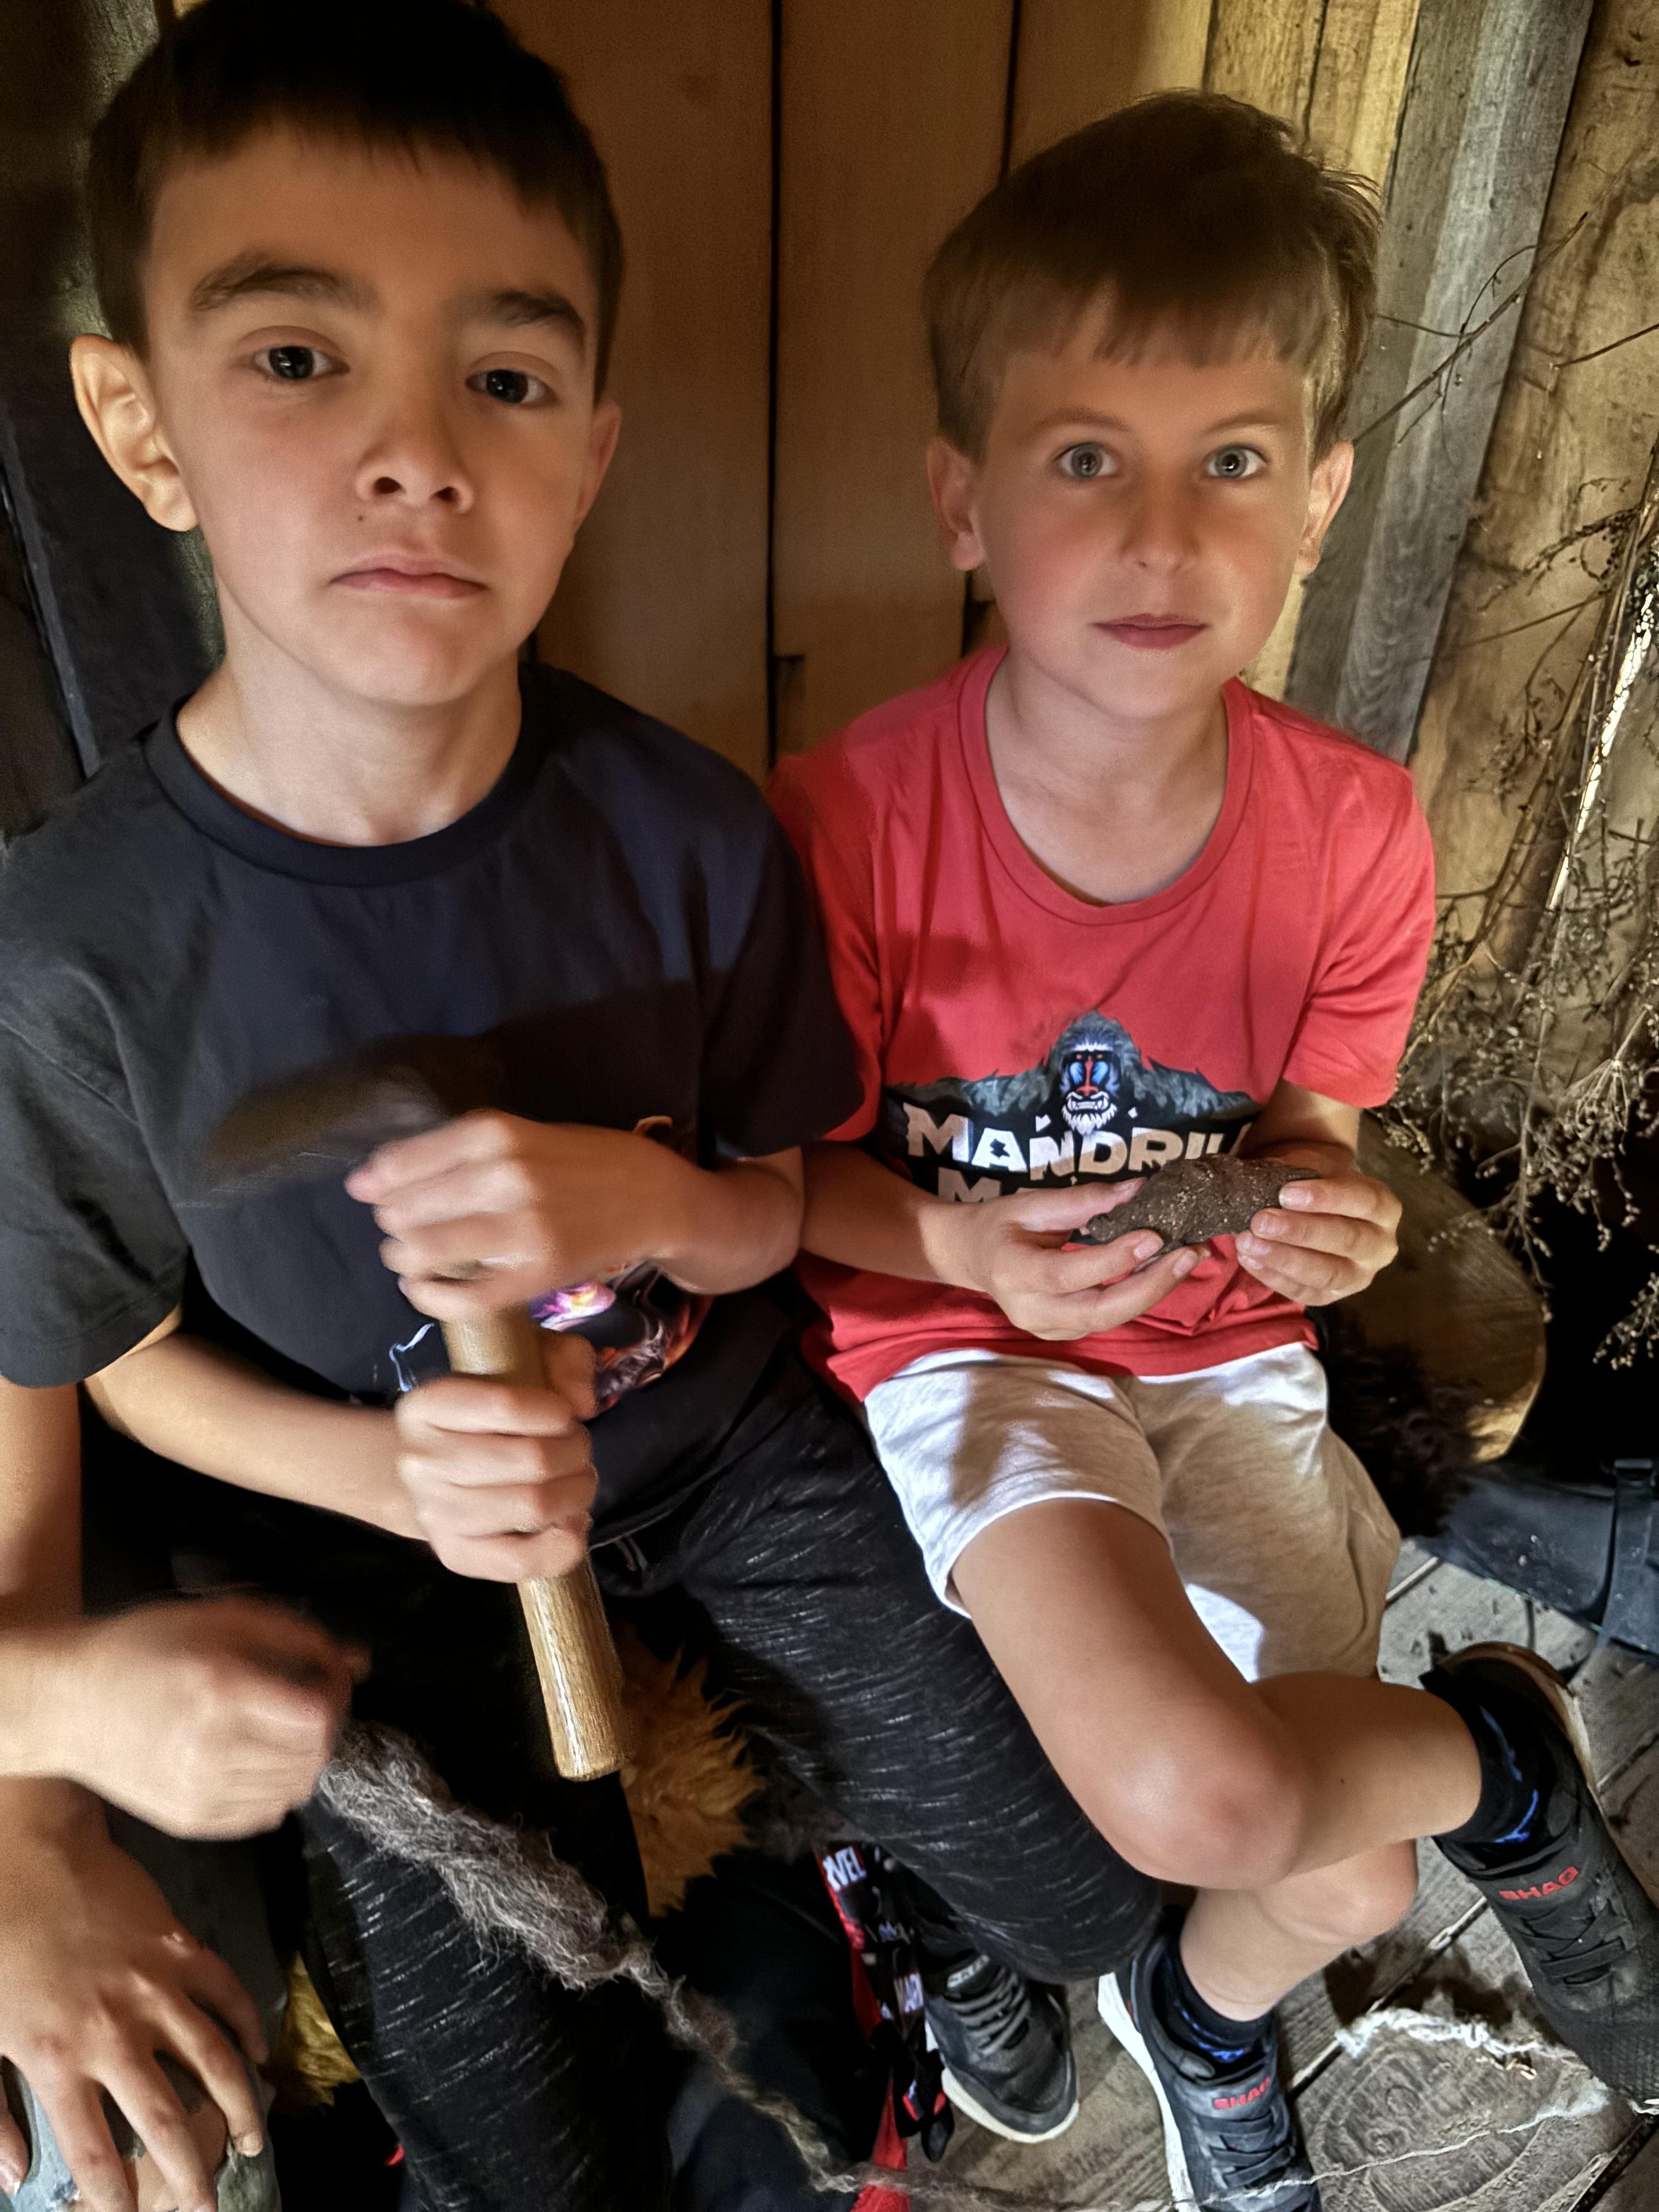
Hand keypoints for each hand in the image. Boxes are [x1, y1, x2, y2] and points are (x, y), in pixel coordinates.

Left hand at [0, 1792, 266, 2211]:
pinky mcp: (181, 1947)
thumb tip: (13, 2178)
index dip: (118, 2200)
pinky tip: (258, 2053)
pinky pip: (228, 1994)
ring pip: (215, 2061)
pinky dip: (249, 2026)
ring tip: (251, 2139)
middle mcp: (113, 2032)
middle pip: (166, 2121)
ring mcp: (155, 1987)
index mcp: (57, 2060)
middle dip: (192, 2173)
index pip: (96, 2153)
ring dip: (240, 2106)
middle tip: (210, 2205)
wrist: (32, 1857)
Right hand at [53, 1599, 358, 1839]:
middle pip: (313, 1755)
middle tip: (307, 1701)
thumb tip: (357, 1660)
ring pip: (295, 1790)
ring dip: (304, 1758)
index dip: (335, 1694)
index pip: (318, 1716)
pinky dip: (277, 1789)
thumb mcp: (221, 1617)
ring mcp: (198, 1792)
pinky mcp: (189, 1820)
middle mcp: (212, 1748)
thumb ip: (296, 1635)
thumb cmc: (147, 1647)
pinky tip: (258, 1760)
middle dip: (326, 1725)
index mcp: (221, 1690)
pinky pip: (264, 1816)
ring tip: (281, 1730)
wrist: (69, 1703)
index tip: (326, 1676)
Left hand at [347, 1111, 683, 1315]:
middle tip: (403, 1230)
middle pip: (405, 1211)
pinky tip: (425, 1290)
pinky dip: (430, 1297)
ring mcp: (522, 1227)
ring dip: (403, 1259)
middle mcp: (504, 1176)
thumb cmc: (579, 1162)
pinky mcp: (537, 1273)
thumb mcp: (519, 1135)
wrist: (651, 1196)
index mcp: (495, 1133)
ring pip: (424, 1252)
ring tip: (411, 1259)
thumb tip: (368, 1179)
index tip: (371, 1195)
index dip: (377, 1184)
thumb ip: (453, 1151)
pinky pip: (462, 1297)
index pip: (402, 1164)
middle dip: (392, 1225)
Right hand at [393, 1334, 598, 1580]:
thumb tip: (582, 1401)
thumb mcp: (519, 1359)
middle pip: (531, 1460)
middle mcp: (421, 1460)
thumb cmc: (485, 1411)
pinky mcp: (454, 1555)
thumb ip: (561, 1358)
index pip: (505, 1405)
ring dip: (576, 1492)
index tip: (566, 1414)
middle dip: (575, 1452)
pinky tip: (572, 1522)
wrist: (430, 1469)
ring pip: (532, 1507)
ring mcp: (435, 1513)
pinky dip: (563, 1544)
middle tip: (578, 1449)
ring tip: (577, 1481)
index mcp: (428, 1404)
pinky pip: (519, 1561)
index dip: (555, 1412)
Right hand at [935, 1182, 1204, 1341]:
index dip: (1113, 1260)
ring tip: (1187, 1258)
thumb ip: (1084, 1200)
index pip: (1068, 1274)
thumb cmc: (1001, 1224)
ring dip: (1153, 1291)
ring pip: (1109, 1319)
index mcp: (1013, 1274)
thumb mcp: (1033, 1203)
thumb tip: (1139, 1188)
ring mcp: (1048, 1329)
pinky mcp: (1064, 1333)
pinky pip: (1107, 1319)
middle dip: (1150, 1287)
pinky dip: (1138, 1296)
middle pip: (1099, 1312)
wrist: (973, 1257)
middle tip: (1189, 1255)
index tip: (1153, 1235)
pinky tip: (1162, 1271)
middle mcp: (1030, 1311)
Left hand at [1235, 1169, 1400, 1304]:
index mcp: (1384, 1209)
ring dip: (1284, 1259)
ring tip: (1249, 1242)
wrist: (1315, 1205)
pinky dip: (1273, 1276)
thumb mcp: (1313, 1168)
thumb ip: (1295, 1174)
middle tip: (1261, 1221)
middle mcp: (1381, 1247)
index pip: (1365, 1202)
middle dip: (1301, 1232)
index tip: (1285, 1193)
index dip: (1326, 1198)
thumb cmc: (1317, 1183)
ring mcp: (1359, 1276)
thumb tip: (1258, 1183)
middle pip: (1348, 1240)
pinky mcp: (1331, 1297)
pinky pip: (1304, 1292)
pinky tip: (1248, 1258)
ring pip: (1328, 1274)